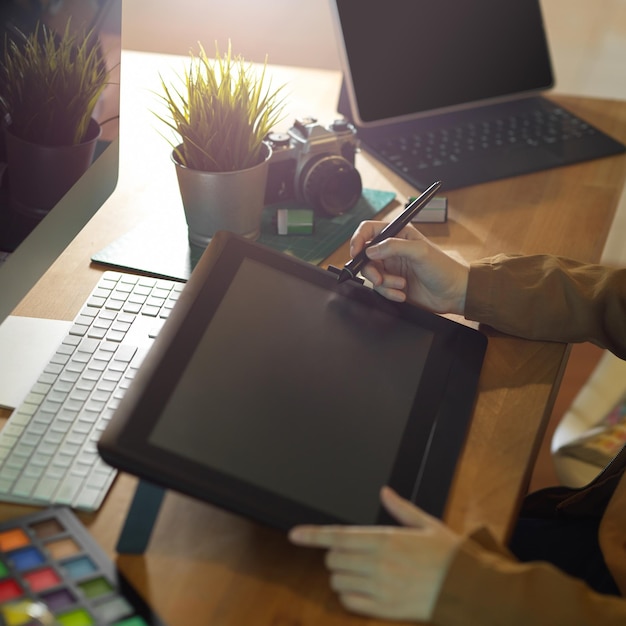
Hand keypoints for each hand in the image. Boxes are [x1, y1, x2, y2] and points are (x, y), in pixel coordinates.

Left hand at [288, 487, 461, 621]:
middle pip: (333, 559)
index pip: (339, 536)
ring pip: (338, 581)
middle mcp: (379, 563)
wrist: (468, 588)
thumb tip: (384, 492)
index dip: (312, 535)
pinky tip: (365, 589)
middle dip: (335, 554)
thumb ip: (400, 508)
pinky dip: (350, 595)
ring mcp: (380, 588)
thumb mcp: (426, 524)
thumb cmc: (448, 553)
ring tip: (361, 572)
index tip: (294, 534)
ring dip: (342, 575)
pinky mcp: (385, 609)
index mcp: (386, 539)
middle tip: (351, 554)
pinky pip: (350, 603)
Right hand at [350, 221, 468, 314]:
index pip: (369, 230)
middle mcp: (392, 249)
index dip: (358, 240)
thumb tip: (370, 250)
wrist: (453, 293)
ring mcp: (391, 267)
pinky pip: (379, 288)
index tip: (357, 253)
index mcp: (398, 234)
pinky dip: (388, 292)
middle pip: (365, 256)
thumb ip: (393, 246)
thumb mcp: (420, 251)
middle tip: (379, 278)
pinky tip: (402, 293)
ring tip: (400, 285)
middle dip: (370, 269)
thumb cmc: (443, 268)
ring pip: (371, 274)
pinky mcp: (392, 284)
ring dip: (383, 283)